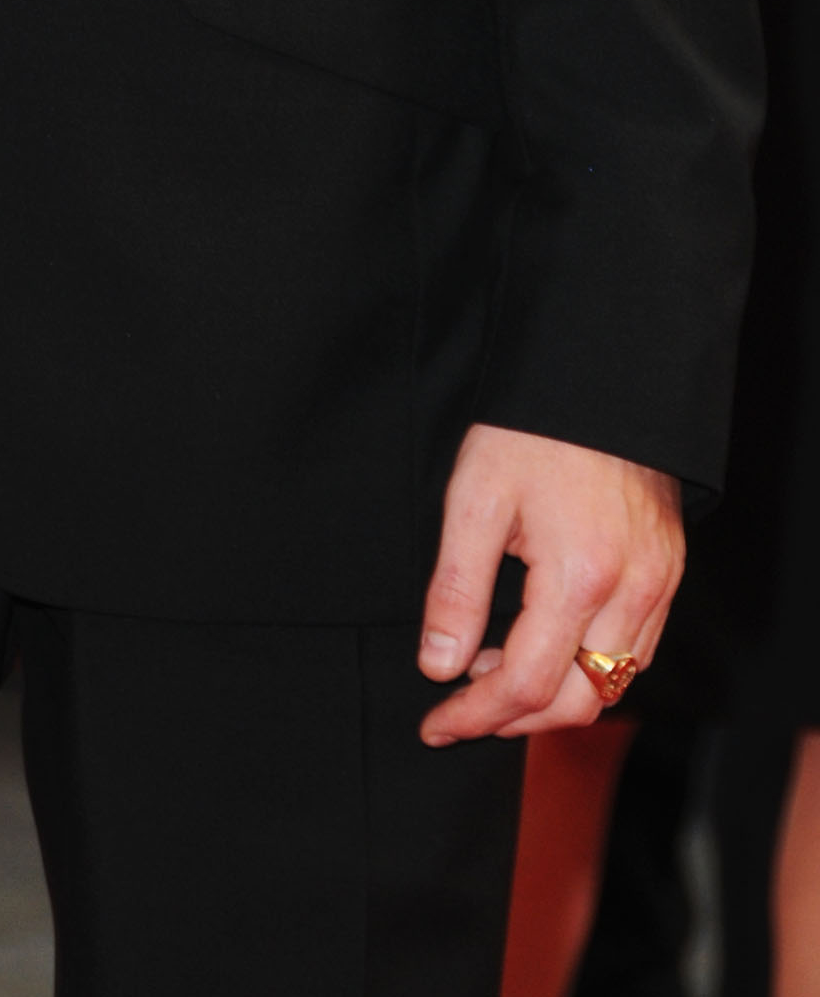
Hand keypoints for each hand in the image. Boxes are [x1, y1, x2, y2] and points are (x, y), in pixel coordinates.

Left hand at [416, 422, 682, 742]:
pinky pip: (635, 649)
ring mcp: (657, 585)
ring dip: (551, 694)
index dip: (477, 715)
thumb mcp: (474, 499)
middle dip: (514, 718)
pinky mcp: (667, 572)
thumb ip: (457, 589)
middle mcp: (631, 592)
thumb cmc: (529, 432)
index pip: (527, 683)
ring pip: (612, 682)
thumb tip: (440, 666)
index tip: (436, 724)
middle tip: (461, 708)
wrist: (596, 380)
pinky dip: (588, 665)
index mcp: (579, 576)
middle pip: (577, 700)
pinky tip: (543, 641)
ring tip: (492, 668)